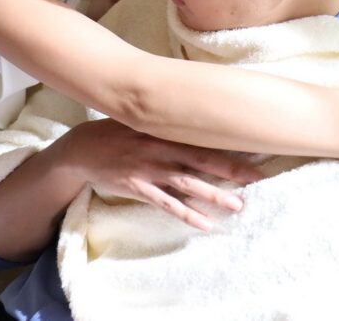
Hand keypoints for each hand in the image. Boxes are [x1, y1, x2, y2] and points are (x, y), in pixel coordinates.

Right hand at [59, 118, 262, 230]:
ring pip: (188, 183)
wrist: (82, 149)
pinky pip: (167, 204)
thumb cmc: (116, 133)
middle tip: (256, 178)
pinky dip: (187, 215)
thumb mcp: (141, 119)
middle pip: (201, 158)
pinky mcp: (138, 187)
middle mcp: (159, 147)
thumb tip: (197, 114)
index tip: (253, 145)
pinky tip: (205, 224)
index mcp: (163, 129)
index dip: (227, 140)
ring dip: (214, 195)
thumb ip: (167, 120)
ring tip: (238, 205)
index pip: (201, 135)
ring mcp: (149, 169)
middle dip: (230, 169)